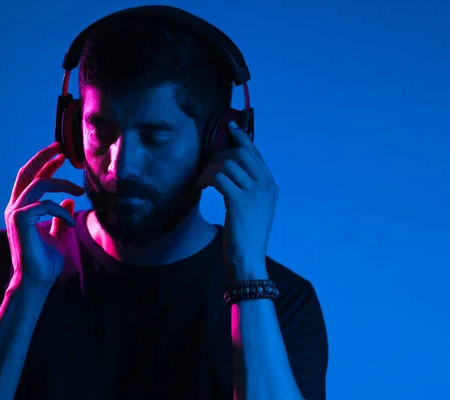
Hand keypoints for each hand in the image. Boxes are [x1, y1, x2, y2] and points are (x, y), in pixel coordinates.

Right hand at [4, 142, 84, 285]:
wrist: (37, 281)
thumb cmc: (45, 261)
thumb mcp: (59, 235)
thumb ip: (60, 218)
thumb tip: (68, 202)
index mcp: (22, 209)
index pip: (31, 179)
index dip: (45, 165)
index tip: (61, 156)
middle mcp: (15, 208)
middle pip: (27, 173)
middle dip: (44, 158)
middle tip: (62, 150)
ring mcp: (15, 213)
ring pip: (38, 184)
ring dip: (61, 184)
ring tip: (79, 191)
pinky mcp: (19, 220)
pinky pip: (44, 205)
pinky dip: (60, 212)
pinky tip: (70, 223)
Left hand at [197, 121, 278, 279]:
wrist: (248, 259)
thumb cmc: (247, 237)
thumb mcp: (253, 209)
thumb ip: (248, 189)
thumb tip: (229, 170)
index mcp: (270, 187)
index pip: (255, 155)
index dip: (242, 138)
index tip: (230, 126)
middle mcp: (265, 186)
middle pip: (241, 154)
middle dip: (219, 155)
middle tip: (206, 166)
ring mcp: (254, 193)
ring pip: (228, 163)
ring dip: (209, 169)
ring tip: (202, 181)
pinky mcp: (239, 202)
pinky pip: (219, 177)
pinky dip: (206, 178)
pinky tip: (201, 186)